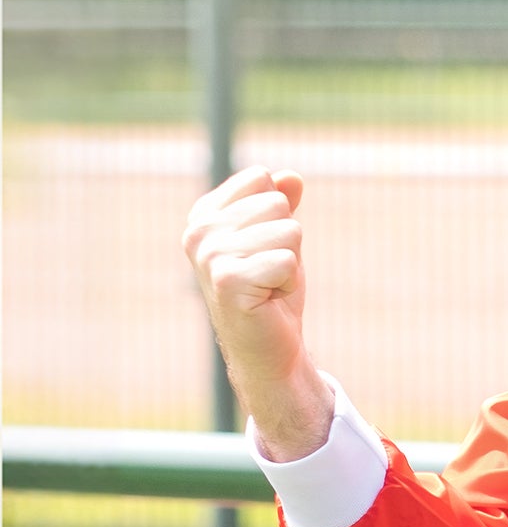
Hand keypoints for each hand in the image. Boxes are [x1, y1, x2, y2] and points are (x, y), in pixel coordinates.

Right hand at [182, 166, 334, 459]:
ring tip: (269, 287)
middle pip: (277, 204)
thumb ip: (280, 202)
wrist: (268, 349)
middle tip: (269, 274)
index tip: (263, 249)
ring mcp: (209, 256)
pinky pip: (288, 260)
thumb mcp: (278, 238)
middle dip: (287, 241)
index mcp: (204, 214)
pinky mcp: (228, 280)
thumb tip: (290, 176)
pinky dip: (289, 282)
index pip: (262, 179)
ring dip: (289, 263)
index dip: (277, 215)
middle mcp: (199, 231)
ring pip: (288, 231)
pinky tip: (270, 300)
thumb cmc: (272, 292)